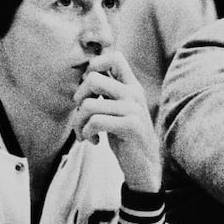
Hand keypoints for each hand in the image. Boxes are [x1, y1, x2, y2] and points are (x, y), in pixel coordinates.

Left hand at [72, 52, 159, 192]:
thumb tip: (86, 74)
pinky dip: (86, 133)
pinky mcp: (130, 126)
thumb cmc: (125, 136)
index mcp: (131, 86)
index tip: (89, 87)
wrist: (144, 166)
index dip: (94, 65)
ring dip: (78, 122)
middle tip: (82, 113)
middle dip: (79, 97)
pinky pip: (95, 122)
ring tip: (84, 132)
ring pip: (89, 104)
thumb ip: (108, 91)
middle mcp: (134, 93)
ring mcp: (134, 109)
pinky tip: (93, 141)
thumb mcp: (118, 109)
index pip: (114, 57)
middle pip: (94, 79)